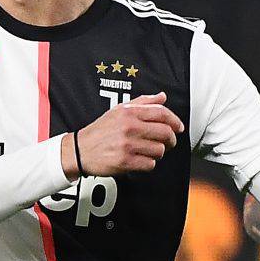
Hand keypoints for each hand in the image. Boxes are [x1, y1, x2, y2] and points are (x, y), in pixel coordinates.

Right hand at [62, 92, 184, 176]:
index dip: (175, 121)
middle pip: (165, 133)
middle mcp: (129, 127)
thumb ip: (143, 102)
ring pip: (159, 150)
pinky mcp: (125, 162)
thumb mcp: (119, 110)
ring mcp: (127, 145)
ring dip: (158, 153)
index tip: (179, 128)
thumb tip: (162, 96)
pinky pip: (150, 164)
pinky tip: (141, 160)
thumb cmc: (101, 130)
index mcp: (129, 112)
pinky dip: (149, 164)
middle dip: (170, 140)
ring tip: (149, 151)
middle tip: (168, 142)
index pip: (161, 113)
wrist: (80, 149)